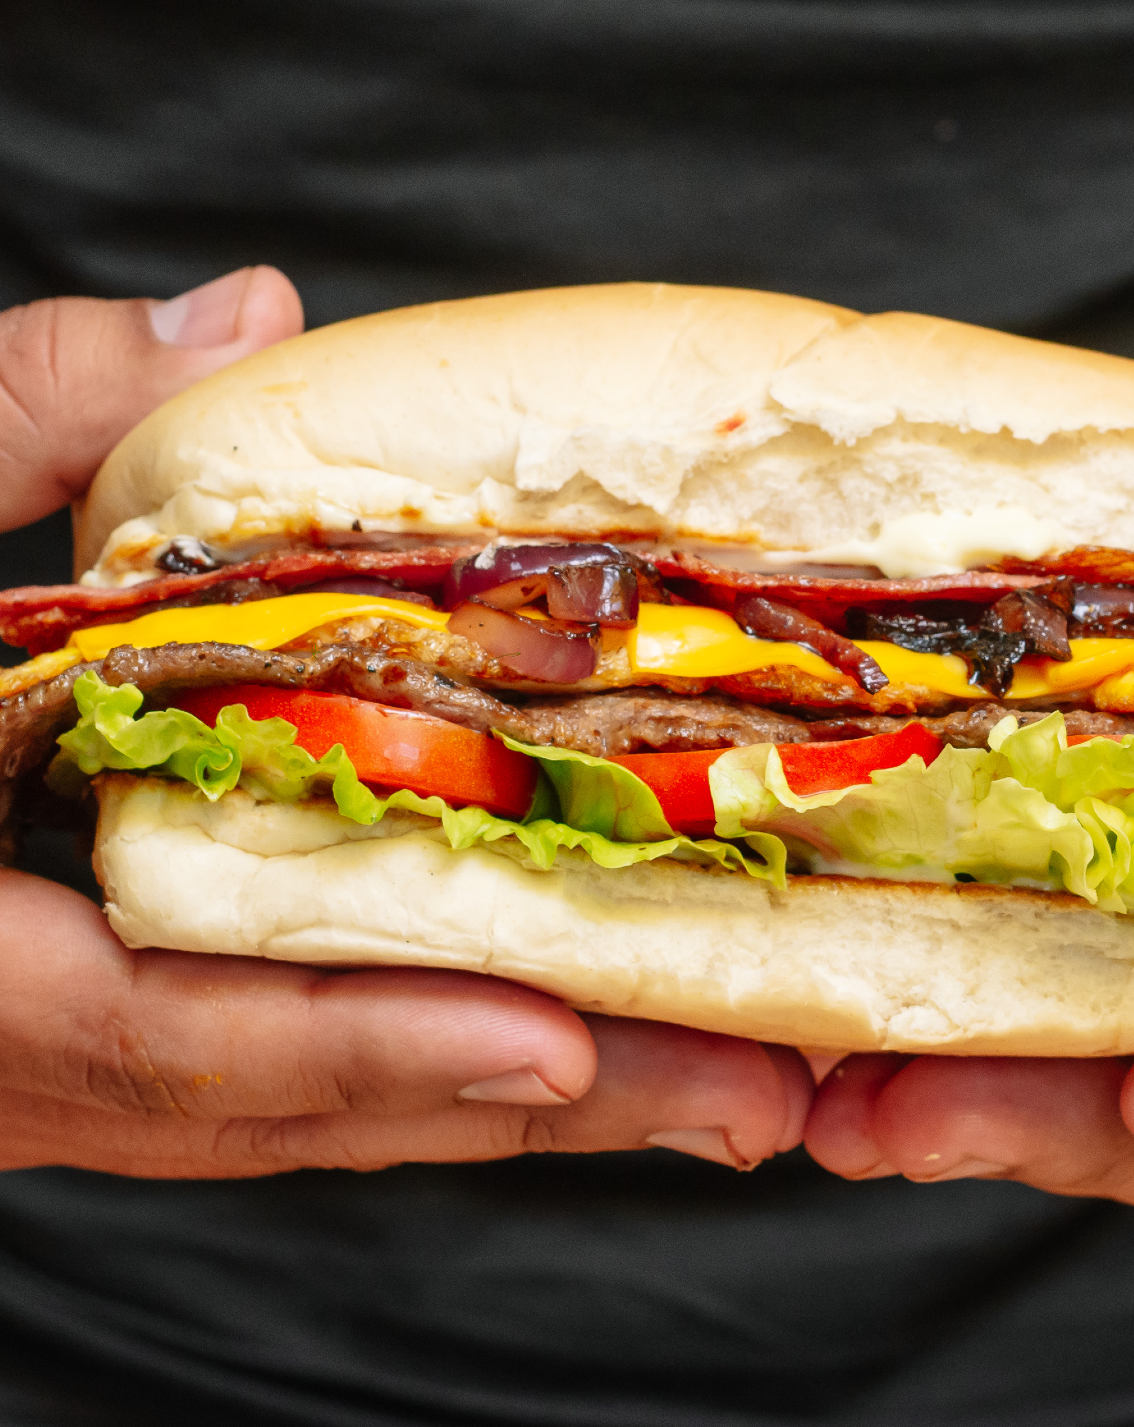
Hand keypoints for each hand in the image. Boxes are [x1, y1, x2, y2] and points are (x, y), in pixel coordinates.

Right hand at [0, 271, 811, 1175]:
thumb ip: (19, 418)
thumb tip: (241, 316)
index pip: (158, 1024)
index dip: (362, 1041)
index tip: (555, 1040)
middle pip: (291, 1103)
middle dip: (528, 1109)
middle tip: (756, 1095)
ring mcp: (39, 1071)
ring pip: (302, 1121)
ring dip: (513, 1117)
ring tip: (725, 1089)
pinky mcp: (82, 1048)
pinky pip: (277, 1088)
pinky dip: (426, 1079)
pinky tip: (571, 1050)